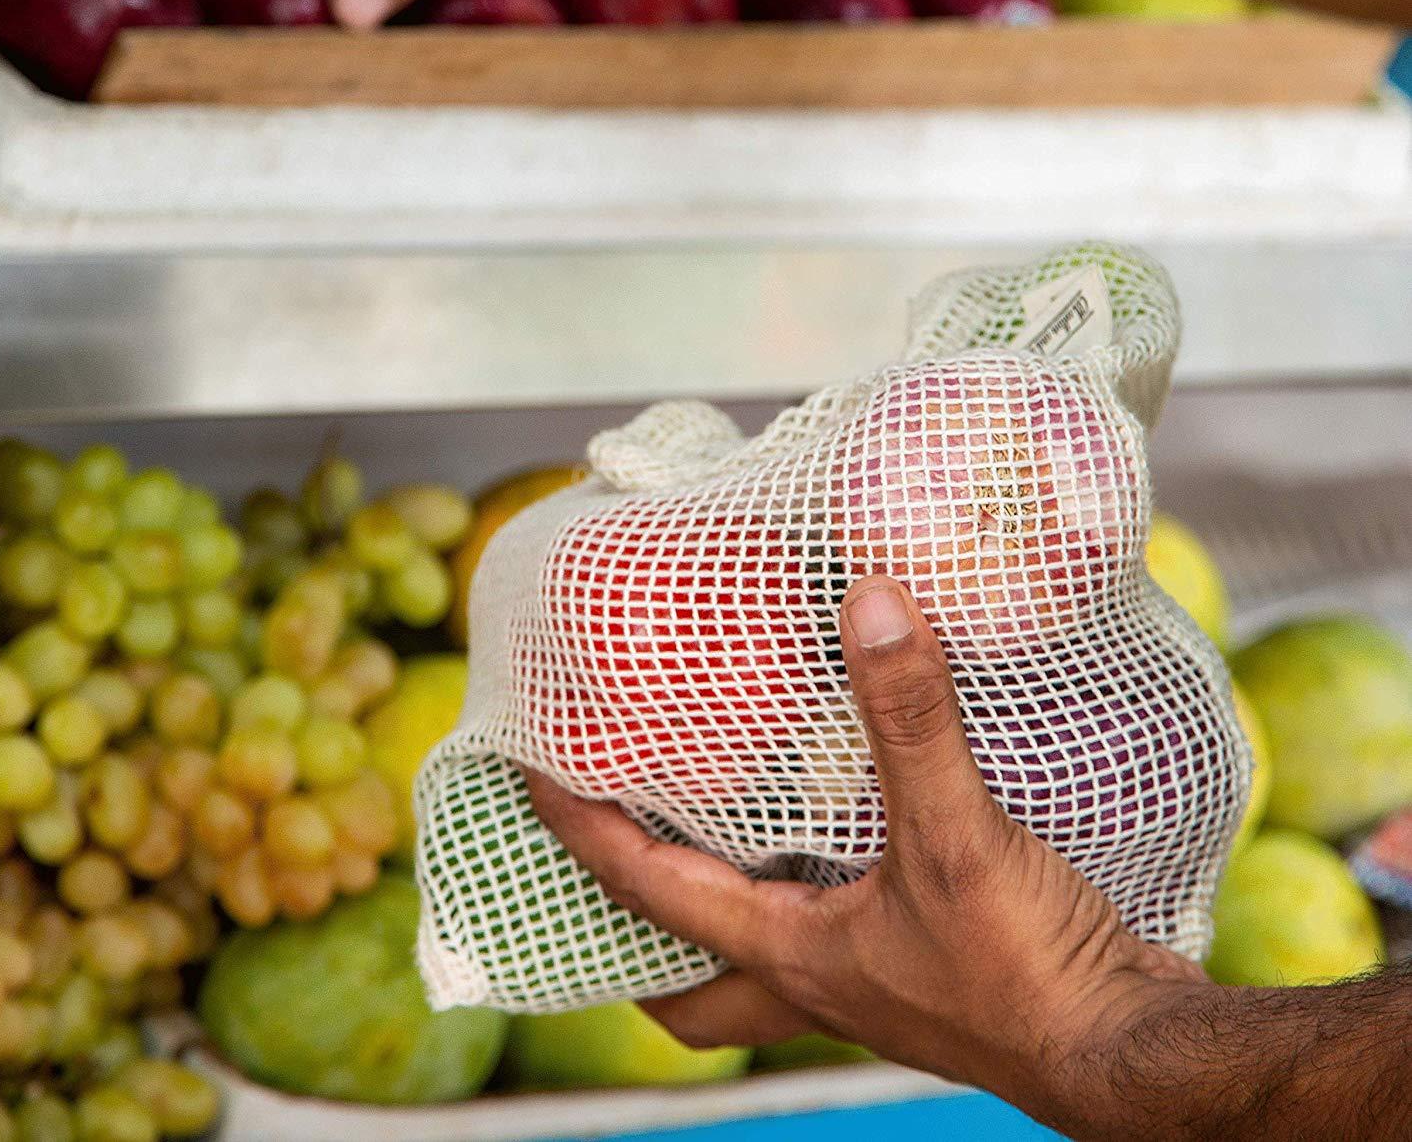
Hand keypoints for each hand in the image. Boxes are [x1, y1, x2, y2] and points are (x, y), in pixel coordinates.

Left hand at [526, 575, 1209, 1137]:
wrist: (1126, 1051)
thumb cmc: (1028, 975)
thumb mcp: (957, 836)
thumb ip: (911, 720)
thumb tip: (871, 604)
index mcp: (788, 956)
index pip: (644, 889)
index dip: (579, 829)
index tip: (531, 770)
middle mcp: (810, 979)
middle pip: (683, 981)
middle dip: (628, 929)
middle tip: (605, 848)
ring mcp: (863, 982)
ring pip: (751, 959)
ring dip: (715, 903)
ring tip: (701, 821)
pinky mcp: (917, 964)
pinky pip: (825, 926)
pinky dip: (802, 881)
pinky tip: (833, 822)